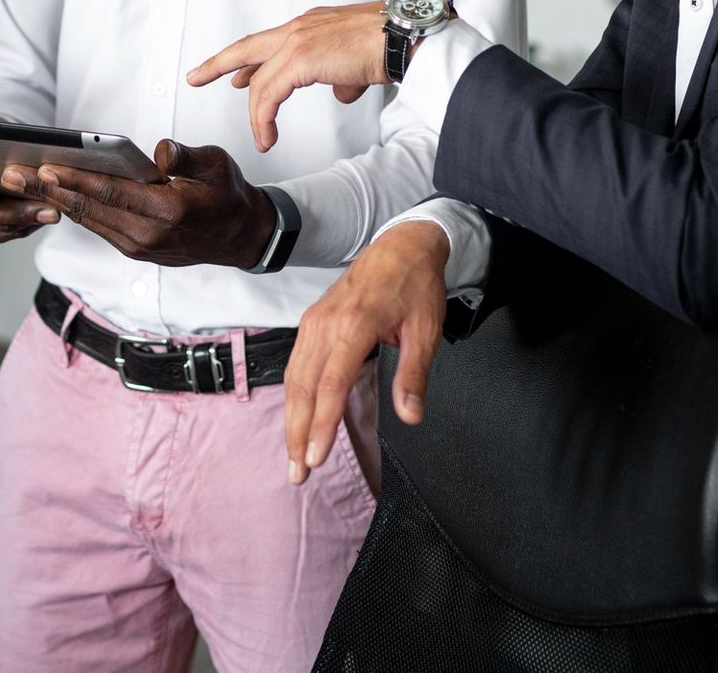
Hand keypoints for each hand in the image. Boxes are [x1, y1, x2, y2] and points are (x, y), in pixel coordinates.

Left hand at [19, 140, 275, 268]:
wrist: (241, 237)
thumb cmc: (228, 194)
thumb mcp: (217, 165)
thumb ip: (185, 158)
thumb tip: (158, 151)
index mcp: (168, 211)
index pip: (112, 193)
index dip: (75, 180)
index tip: (44, 167)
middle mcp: (148, 234)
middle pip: (89, 209)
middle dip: (47, 190)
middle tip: (11, 174)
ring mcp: (139, 246)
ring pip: (88, 220)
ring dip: (52, 201)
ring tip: (20, 182)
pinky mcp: (134, 249)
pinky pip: (97, 227)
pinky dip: (72, 210)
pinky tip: (51, 194)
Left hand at [187, 2, 389, 151]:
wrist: (404, 38)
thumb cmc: (391, 45)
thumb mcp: (360, 61)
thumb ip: (344, 77)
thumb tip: (341, 92)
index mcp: (311, 25)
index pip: (269, 42)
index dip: (249, 61)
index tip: (234, 76)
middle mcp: (299, 29)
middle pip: (246, 48)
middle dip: (218, 65)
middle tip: (196, 77)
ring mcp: (297, 42)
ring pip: (258, 81)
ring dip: (256, 113)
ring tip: (260, 138)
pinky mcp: (300, 60)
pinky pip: (269, 94)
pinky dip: (264, 118)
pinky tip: (267, 136)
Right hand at [284, 220, 448, 485]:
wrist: (402, 245)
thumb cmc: (416, 286)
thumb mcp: (426, 331)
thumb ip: (414, 375)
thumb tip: (411, 416)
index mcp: (354, 325)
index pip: (330, 385)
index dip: (321, 425)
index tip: (316, 458)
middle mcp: (326, 324)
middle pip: (302, 387)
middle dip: (297, 433)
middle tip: (297, 473)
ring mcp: (314, 321)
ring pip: (293, 378)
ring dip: (291, 419)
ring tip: (294, 457)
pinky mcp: (312, 321)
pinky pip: (296, 364)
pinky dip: (294, 397)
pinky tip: (298, 419)